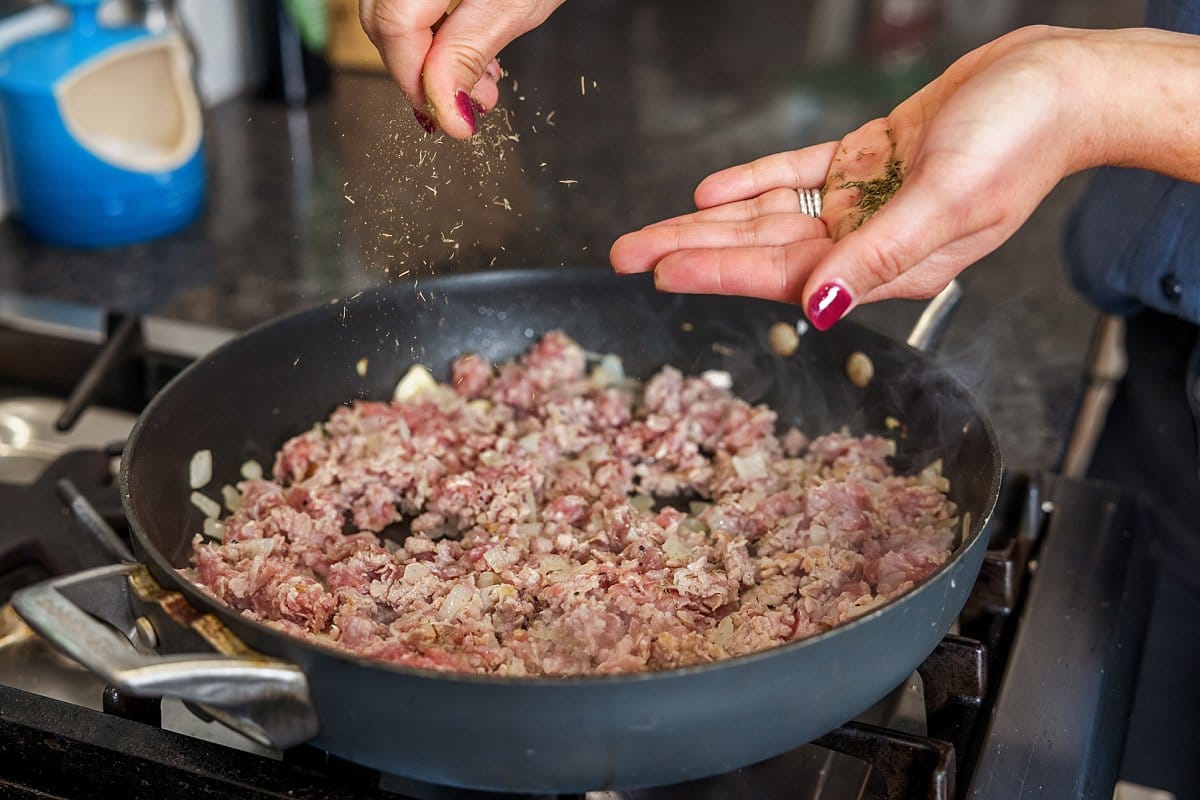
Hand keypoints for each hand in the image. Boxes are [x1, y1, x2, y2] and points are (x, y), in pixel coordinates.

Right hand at [359, 0, 565, 138]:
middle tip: (463, 104)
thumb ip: (472, 51)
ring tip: (476, 77)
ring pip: (389, 8)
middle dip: (420, 72)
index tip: (449, 123)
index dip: (415, 81)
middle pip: (382, 18)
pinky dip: (431, 26)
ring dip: (426, 54)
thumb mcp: (516, 3)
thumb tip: (445, 111)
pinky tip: (464, 42)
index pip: (394, 25)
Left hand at [610, 26, 1096, 327]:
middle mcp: (866, 241)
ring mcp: (864, 201)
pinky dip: (755, 180)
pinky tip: (711, 192)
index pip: (782, 275)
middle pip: (758, 250)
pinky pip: (797, 174)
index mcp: (886, 265)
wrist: (1059, 86)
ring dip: (708, 222)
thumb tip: (819, 308)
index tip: (658, 270)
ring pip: (767, 215)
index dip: (716, 271)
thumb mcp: (947, 201)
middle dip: (690, 251)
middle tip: (624, 255)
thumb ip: (879, 257)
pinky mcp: (867, 160)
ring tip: (648, 233)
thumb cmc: (1020, 143)